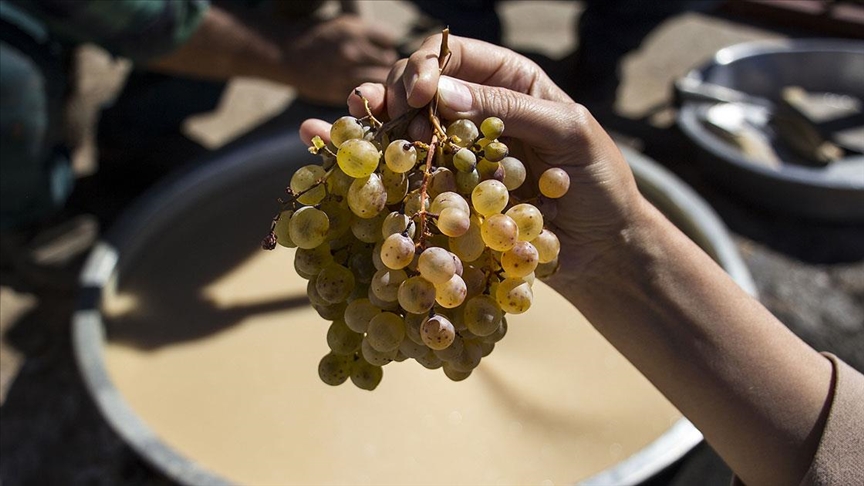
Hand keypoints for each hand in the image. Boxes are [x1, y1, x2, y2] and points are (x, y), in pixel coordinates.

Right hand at [281, 15, 397, 105]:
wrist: (285, 53)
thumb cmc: (316, 35)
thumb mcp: (343, 24)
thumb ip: (367, 34)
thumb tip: (388, 45)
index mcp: (353, 30)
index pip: (389, 39)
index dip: (386, 45)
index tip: (381, 48)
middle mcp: (351, 51)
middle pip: (387, 61)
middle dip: (383, 63)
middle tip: (376, 66)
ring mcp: (344, 72)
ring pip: (378, 80)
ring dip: (376, 80)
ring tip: (367, 78)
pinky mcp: (337, 91)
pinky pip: (362, 96)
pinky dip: (364, 95)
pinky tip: (357, 89)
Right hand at [301, 34, 647, 279]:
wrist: (601, 247)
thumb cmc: (597, 182)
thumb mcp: (568, 132)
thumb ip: (509, 109)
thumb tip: (440, 92)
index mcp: (506, 81)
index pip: (452, 53)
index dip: (427, 64)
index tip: (418, 94)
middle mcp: (472, 110)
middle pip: (417, 84)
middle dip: (396, 94)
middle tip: (386, 115)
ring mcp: (453, 151)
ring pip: (401, 124)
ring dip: (373, 121)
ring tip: (353, 122)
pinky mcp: (443, 190)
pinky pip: (401, 169)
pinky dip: (362, 155)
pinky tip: (321, 141)